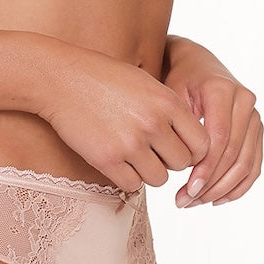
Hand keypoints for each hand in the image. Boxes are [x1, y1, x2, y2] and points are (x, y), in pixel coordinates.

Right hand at [36, 43, 210, 192]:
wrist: (61, 78)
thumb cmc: (105, 78)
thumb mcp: (146, 83)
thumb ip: (171, 110)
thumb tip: (196, 145)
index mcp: (168, 102)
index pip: (202, 144)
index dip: (192, 150)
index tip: (176, 146)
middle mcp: (153, 123)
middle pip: (181, 164)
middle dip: (168, 160)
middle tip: (150, 149)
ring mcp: (130, 143)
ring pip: (159, 178)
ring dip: (148, 170)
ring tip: (130, 151)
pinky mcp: (106, 160)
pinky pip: (132, 185)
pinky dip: (126, 177)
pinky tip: (115, 158)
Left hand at [162, 36, 262, 206]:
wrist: (197, 64)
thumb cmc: (178, 80)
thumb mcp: (171, 94)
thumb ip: (178, 125)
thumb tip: (184, 164)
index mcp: (223, 90)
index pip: (219, 138)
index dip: (205, 168)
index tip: (187, 189)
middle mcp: (245, 101)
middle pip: (234, 154)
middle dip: (211, 183)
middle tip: (186, 200)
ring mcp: (255, 116)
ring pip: (246, 163)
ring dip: (222, 189)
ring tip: (195, 201)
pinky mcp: (257, 130)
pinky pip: (254, 165)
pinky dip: (238, 186)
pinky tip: (216, 199)